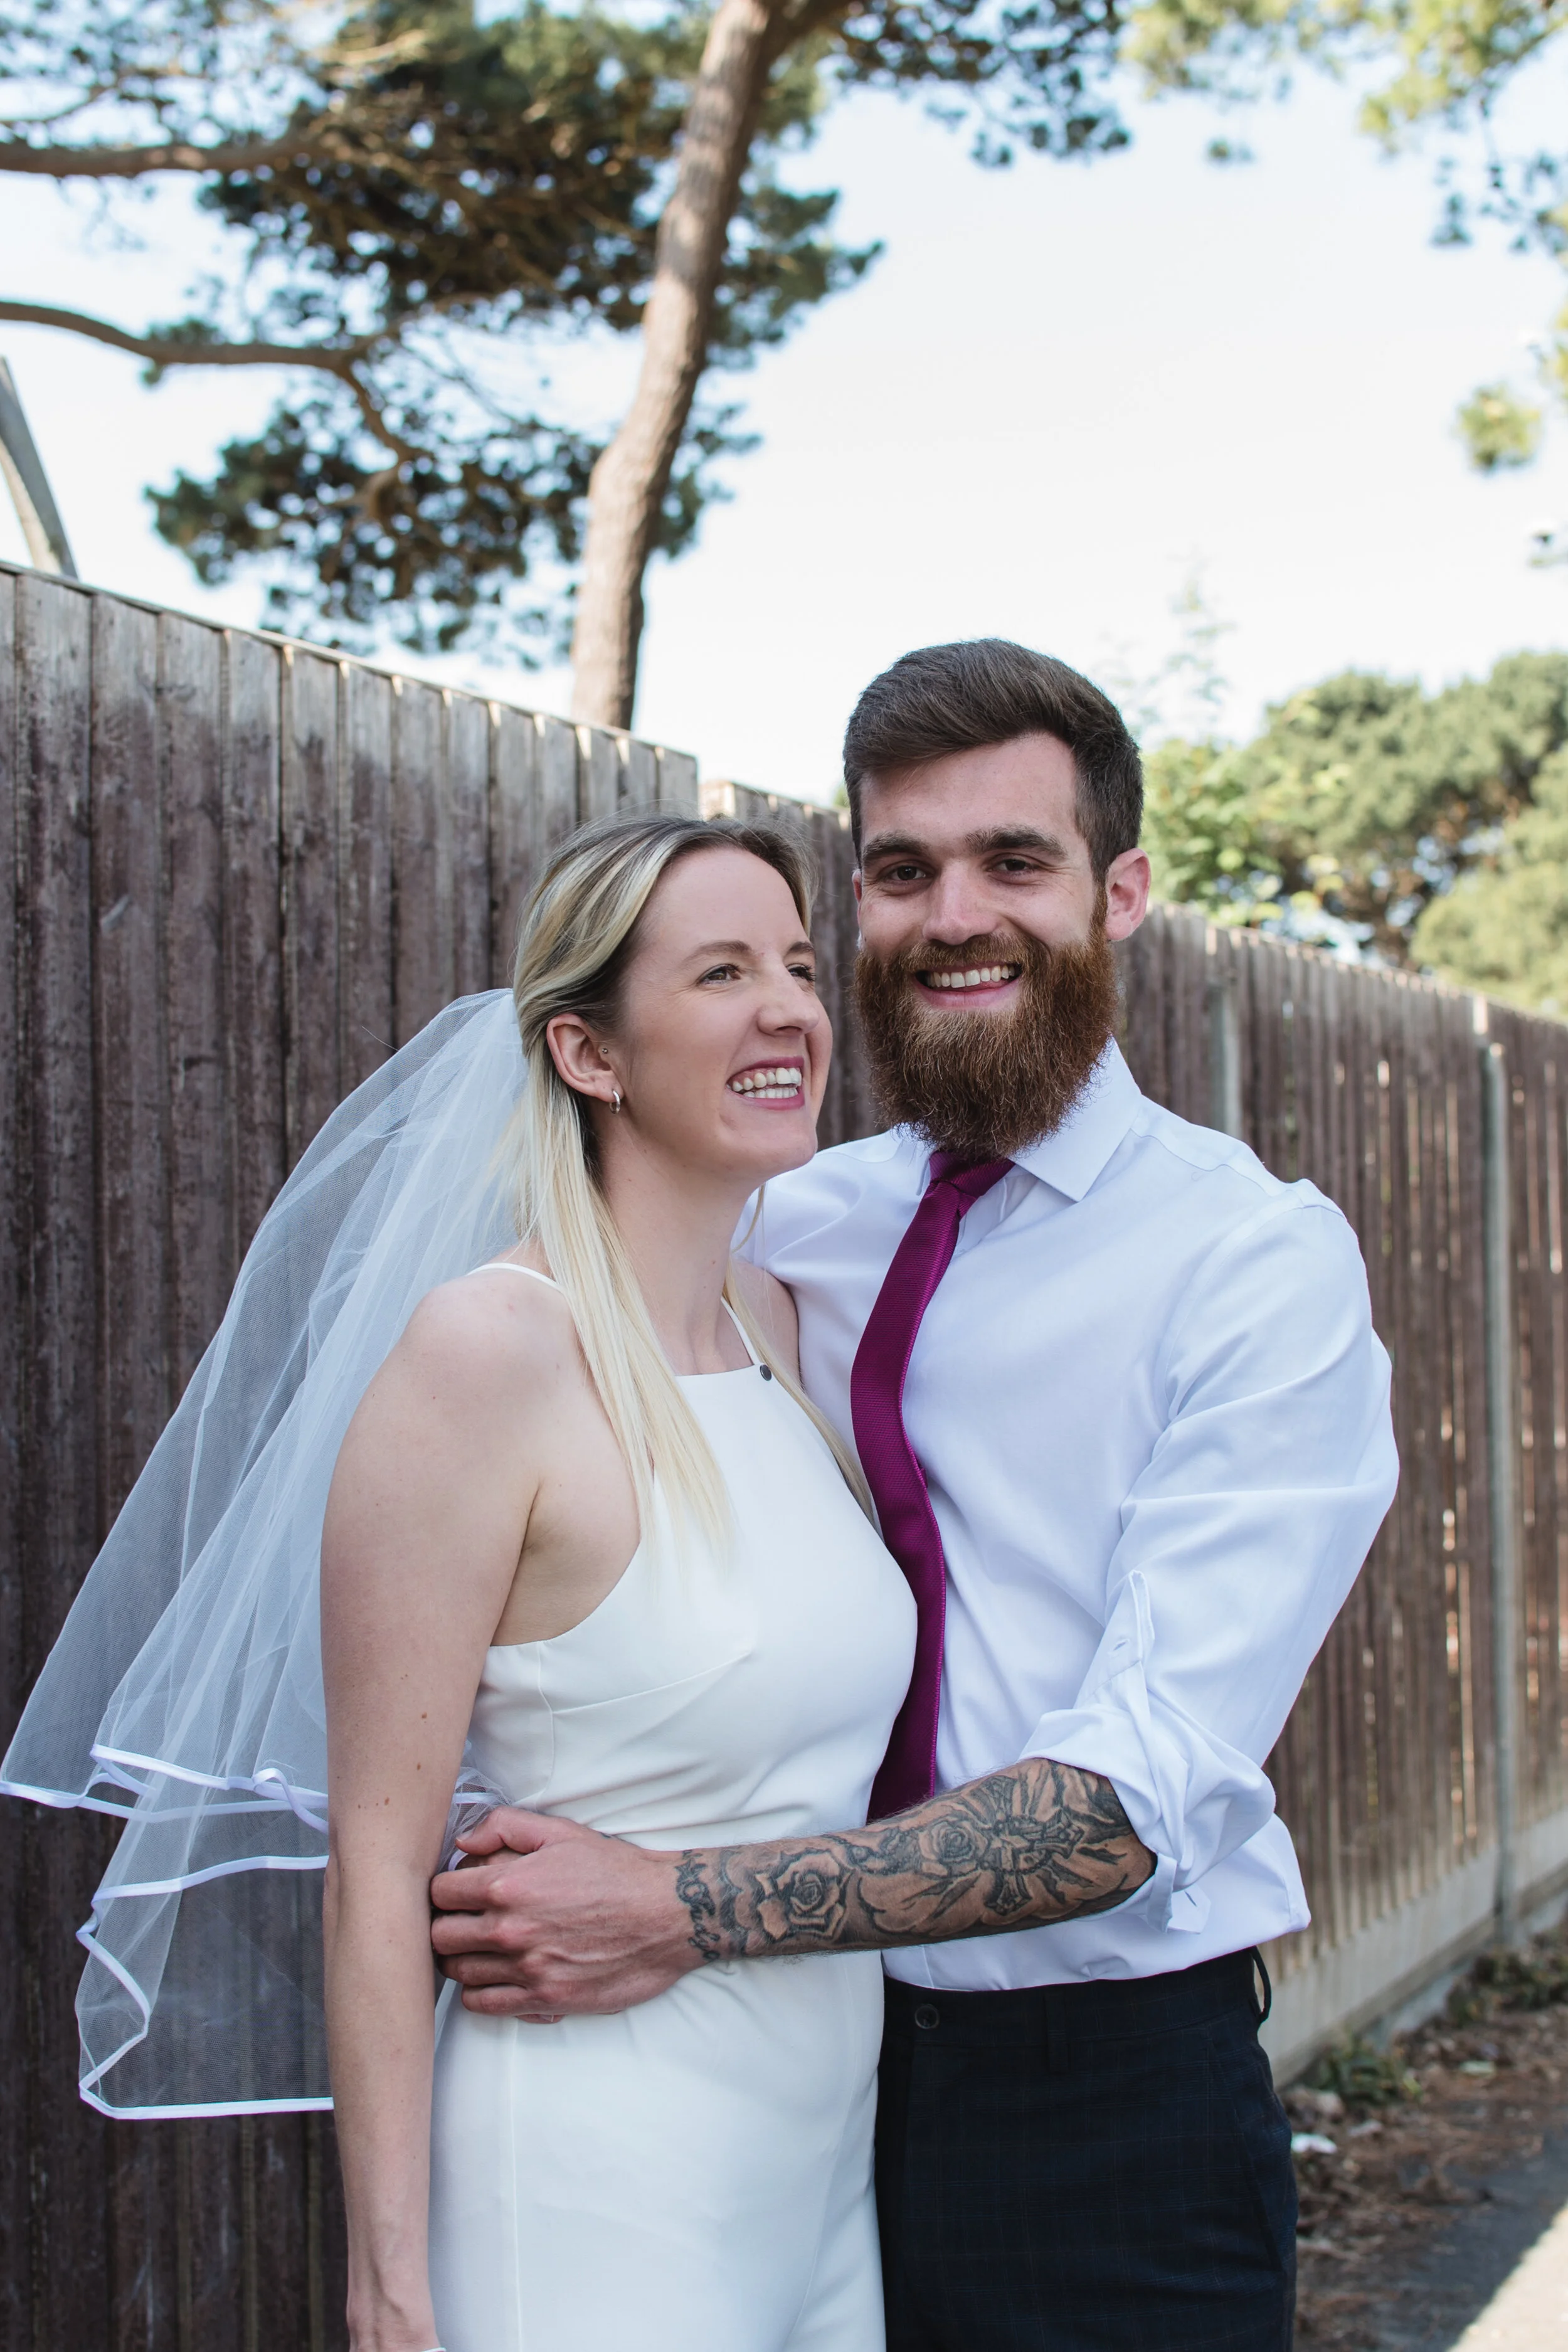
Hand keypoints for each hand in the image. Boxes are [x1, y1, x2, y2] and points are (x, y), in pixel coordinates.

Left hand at [428, 1807, 704, 2016]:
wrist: (665, 1915)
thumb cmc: (613, 1871)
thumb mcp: (561, 1832)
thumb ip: (504, 1827)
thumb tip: (462, 1843)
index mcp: (509, 1885)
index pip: (439, 1893)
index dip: (444, 1889)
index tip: (456, 1890)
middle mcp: (510, 1930)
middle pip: (439, 1937)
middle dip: (444, 1924)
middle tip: (461, 1919)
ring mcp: (526, 1969)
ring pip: (457, 1973)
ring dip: (460, 1959)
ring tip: (478, 1947)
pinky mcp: (544, 2000)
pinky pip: (483, 2005)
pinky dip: (480, 1992)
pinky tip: (495, 1975)